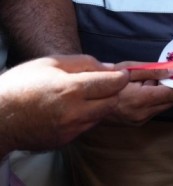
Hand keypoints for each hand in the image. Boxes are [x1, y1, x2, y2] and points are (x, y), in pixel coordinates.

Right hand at [0, 55, 128, 155]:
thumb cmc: (21, 85)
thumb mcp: (52, 62)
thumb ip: (85, 62)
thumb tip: (110, 67)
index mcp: (72, 89)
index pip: (114, 84)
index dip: (121, 76)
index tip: (120, 73)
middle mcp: (74, 112)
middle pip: (113, 102)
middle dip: (113, 91)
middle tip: (103, 84)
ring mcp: (69, 129)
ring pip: (101, 116)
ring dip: (100, 105)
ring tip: (83, 96)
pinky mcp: (64, 140)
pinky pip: (86, 126)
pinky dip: (86, 117)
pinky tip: (71, 109)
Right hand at [105, 61, 172, 124]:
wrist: (86, 101)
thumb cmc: (106, 81)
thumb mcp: (129, 70)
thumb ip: (153, 72)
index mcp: (141, 100)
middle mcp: (142, 114)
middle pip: (170, 100)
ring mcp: (139, 120)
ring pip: (163, 104)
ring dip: (166, 92)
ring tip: (154, 79)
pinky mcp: (137, 122)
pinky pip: (154, 108)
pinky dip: (157, 97)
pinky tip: (148, 87)